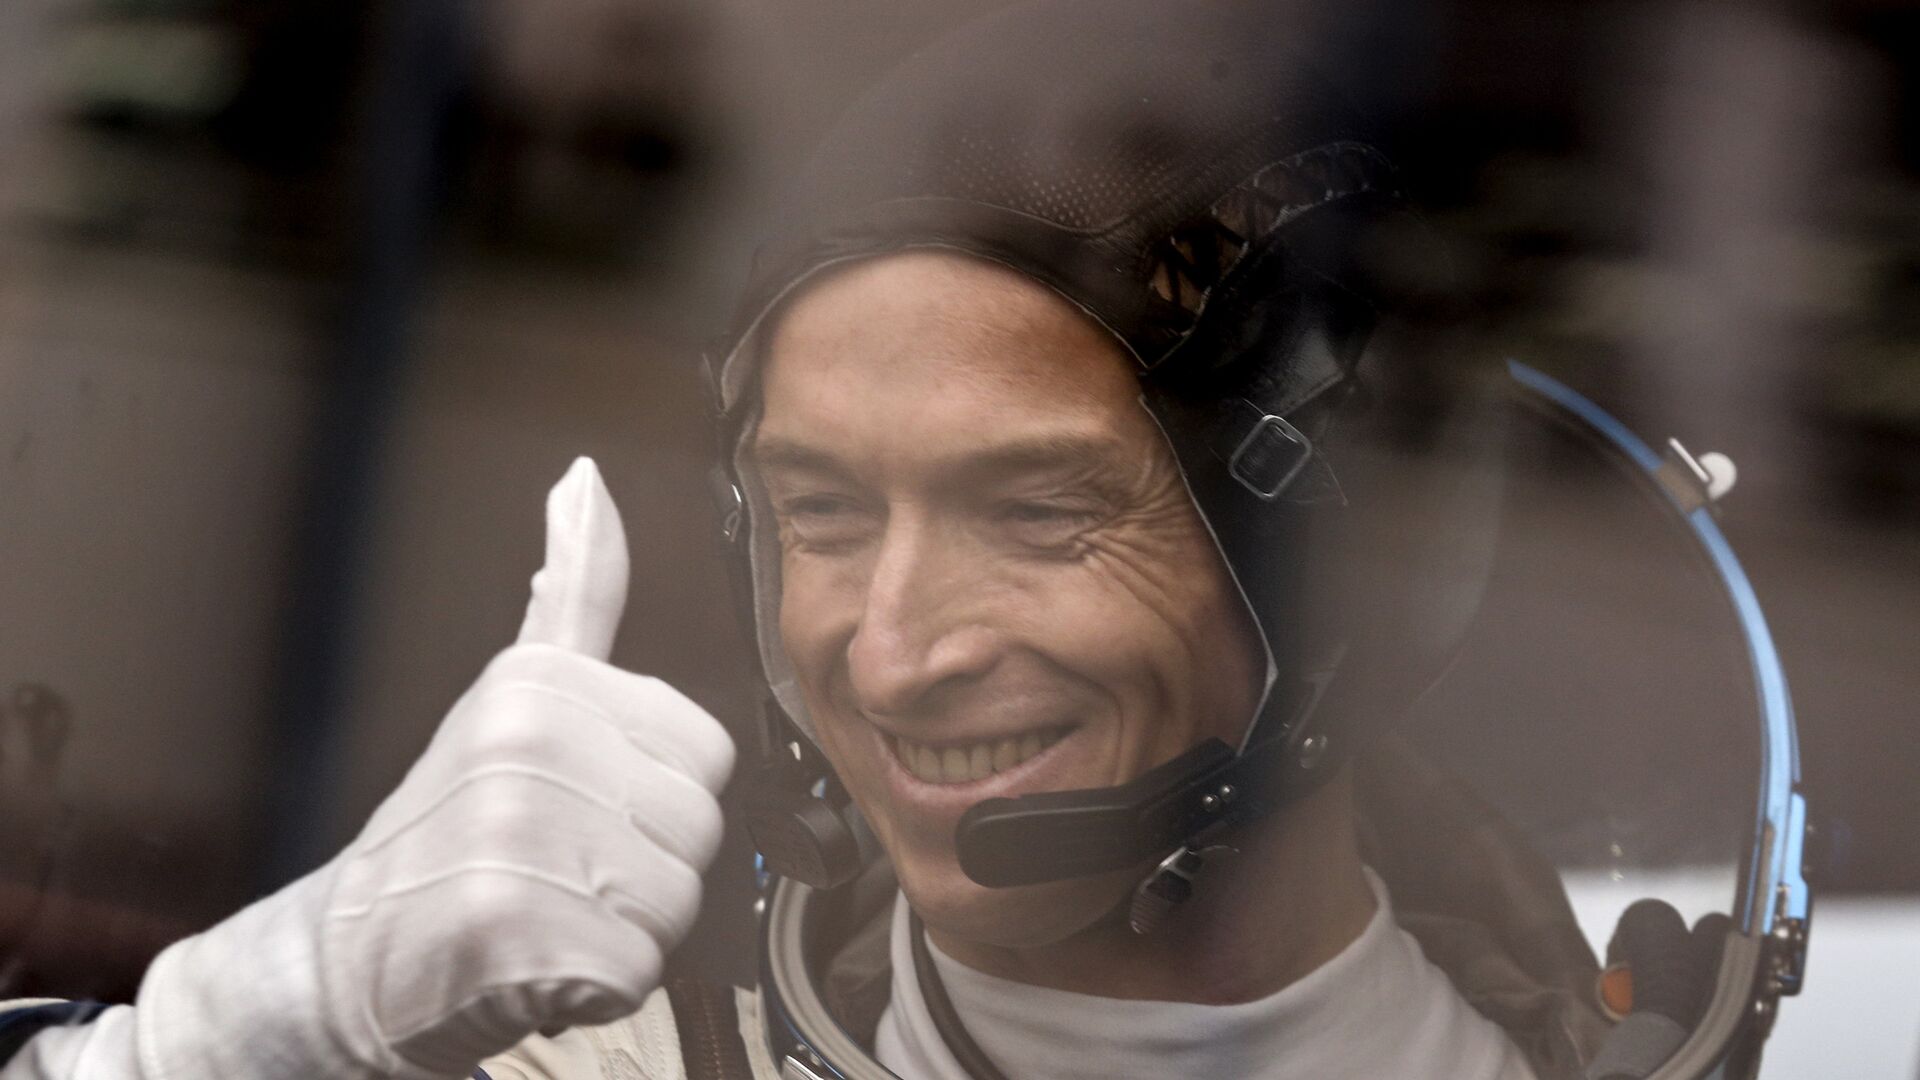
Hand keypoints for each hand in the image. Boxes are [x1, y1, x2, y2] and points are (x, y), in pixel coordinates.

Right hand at [134, 458, 734, 1078]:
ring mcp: (517, 837)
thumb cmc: (444, 830)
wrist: (346, 954)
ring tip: (544, 910)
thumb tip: (588, 481)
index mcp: (542, 683)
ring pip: (675, 902)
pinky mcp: (514, 932)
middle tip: (558, 868)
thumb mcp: (512, 690)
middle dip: (644, 870)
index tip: (584, 806)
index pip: (706, 753)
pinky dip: (593, 987)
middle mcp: (528, 746)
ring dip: (622, 931)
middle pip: (698, 829)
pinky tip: (530, 959)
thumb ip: (576, 590)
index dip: (656, 799)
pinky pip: (634, 970)